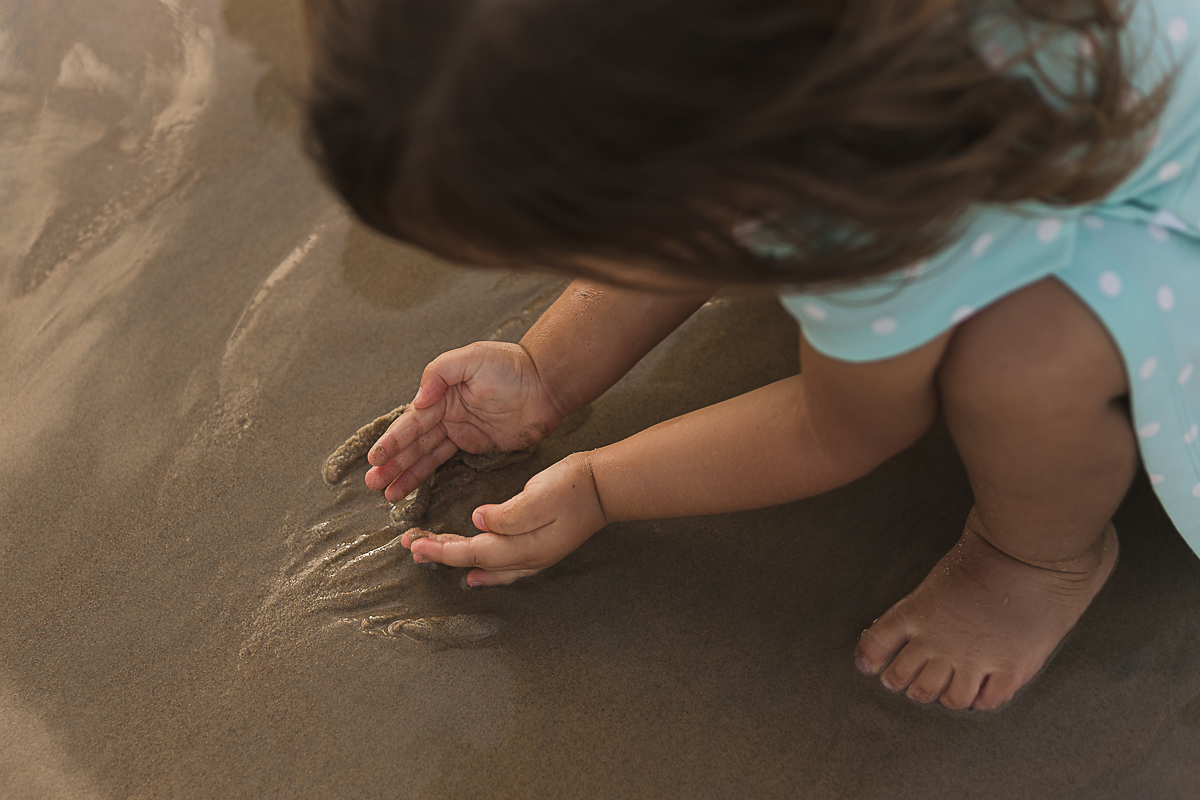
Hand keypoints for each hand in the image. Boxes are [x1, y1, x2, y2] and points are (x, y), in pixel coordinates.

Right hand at [365, 342, 564, 501]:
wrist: (546, 384)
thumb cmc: (511, 365)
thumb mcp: (472, 358)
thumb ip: (440, 373)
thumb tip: (418, 400)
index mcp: (441, 391)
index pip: (412, 420)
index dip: (393, 440)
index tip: (375, 458)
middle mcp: (446, 411)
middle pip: (413, 441)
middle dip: (392, 462)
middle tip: (371, 482)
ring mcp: (460, 429)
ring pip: (425, 455)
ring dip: (404, 473)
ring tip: (384, 494)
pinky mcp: (475, 444)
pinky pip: (444, 461)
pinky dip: (425, 474)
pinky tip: (409, 487)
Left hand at [400, 453, 607, 585]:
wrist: (605, 487)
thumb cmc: (573, 487)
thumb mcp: (539, 495)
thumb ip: (507, 514)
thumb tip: (478, 521)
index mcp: (524, 548)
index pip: (473, 553)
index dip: (442, 551)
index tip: (416, 544)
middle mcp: (527, 559)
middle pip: (475, 562)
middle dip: (441, 554)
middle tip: (411, 545)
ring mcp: (534, 557)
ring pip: (487, 566)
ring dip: (457, 560)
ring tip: (431, 556)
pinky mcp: (538, 548)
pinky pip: (503, 567)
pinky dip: (484, 570)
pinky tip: (475, 575)